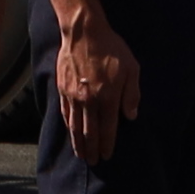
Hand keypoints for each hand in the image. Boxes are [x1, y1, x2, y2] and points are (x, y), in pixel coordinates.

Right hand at [49, 9, 139, 166]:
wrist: (84, 32)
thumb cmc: (111, 49)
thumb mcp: (132, 68)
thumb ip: (132, 94)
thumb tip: (131, 116)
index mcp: (107, 98)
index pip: (107, 129)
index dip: (107, 145)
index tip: (107, 156)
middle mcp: (89, 101)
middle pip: (89, 132)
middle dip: (92, 149)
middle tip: (93, 161)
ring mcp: (73, 96)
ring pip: (75, 126)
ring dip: (78, 143)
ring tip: (81, 154)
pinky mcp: (62, 89)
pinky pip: (65, 113)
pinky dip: (68, 126)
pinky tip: (70, 133)